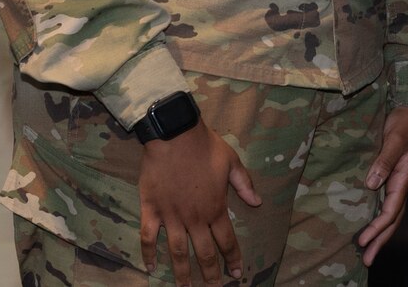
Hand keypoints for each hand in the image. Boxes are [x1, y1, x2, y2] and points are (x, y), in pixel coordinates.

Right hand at [139, 119, 261, 286]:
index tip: (237, 275)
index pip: (226, 241)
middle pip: (204, 253)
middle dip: (210, 275)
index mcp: (216, 208)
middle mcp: (195, 218)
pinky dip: (148, 254)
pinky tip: (150, 268)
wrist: (175, 135)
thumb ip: (244, 185)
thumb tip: (258, 203)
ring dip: (182, 273)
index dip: (233, 259)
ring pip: (177, 252)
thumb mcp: (232, 163)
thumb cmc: (206, 147)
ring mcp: (171, 216)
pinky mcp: (152, 210)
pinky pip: (148, 237)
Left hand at [356, 106, 407, 265]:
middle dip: (381, 240)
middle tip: (367, 261)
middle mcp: (402, 184)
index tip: (363, 241)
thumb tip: (372, 184)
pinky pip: (387, 202)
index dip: (377, 228)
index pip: (391, 211)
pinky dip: (380, 218)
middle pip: (393, 219)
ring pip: (391, 213)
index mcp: (405, 179)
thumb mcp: (395, 139)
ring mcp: (399, 181)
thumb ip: (384, 161)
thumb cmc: (407, 122)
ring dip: (381, 233)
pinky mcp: (393, 175)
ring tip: (368, 250)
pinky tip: (370, 223)